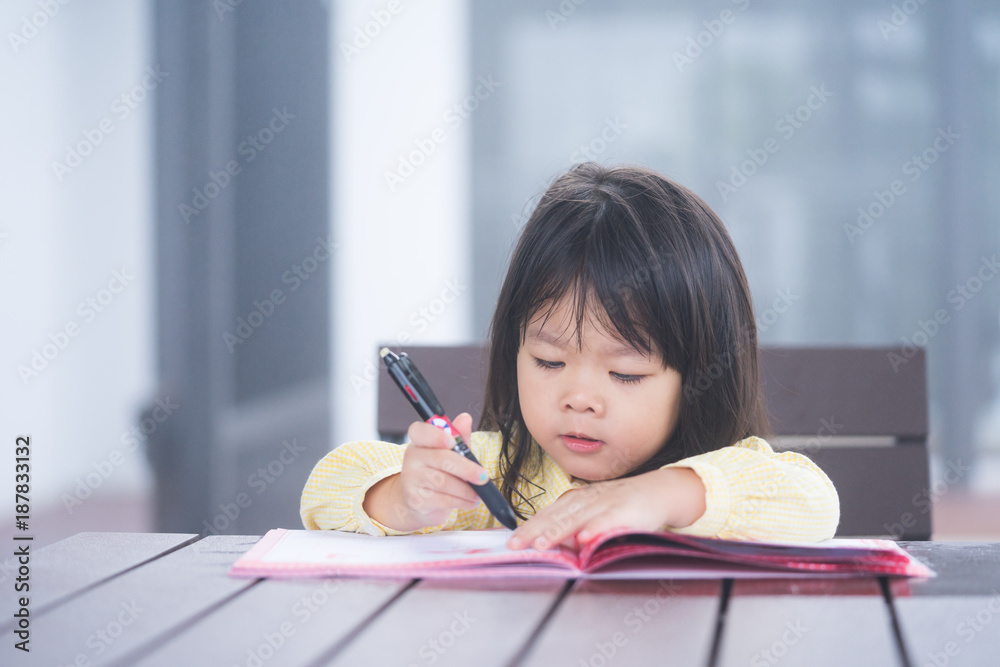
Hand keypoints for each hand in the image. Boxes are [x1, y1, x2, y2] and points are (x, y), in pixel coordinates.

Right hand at [363, 413, 487, 531]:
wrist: (423, 502)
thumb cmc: (440, 472)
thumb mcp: (452, 452)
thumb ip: (459, 437)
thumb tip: (465, 418)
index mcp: (420, 440)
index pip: (420, 431)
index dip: (436, 435)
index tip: (452, 441)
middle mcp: (412, 457)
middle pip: (440, 459)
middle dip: (466, 469)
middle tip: (483, 477)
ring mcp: (411, 479)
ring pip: (443, 482)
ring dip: (466, 490)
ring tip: (478, 493)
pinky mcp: (415, 500)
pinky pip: (443, 500)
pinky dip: (461, 502)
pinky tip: (470, 501)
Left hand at [505, 467, 705, 550]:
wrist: (657, 491)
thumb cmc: (621, 505)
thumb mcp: (592, 514)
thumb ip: (572, 528)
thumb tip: (548, 544)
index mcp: (576, 500)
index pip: (547, 514)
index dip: (528, 528)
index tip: (511, 541)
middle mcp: (587, 500)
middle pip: (555, 516)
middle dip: (533, 531)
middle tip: (515, 544)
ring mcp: (604, 504)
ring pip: (576, 519)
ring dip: (557, 532)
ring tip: (540, 544)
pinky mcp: (624, 511)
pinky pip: (607, 522)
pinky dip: (595, 530)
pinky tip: (584, 540)